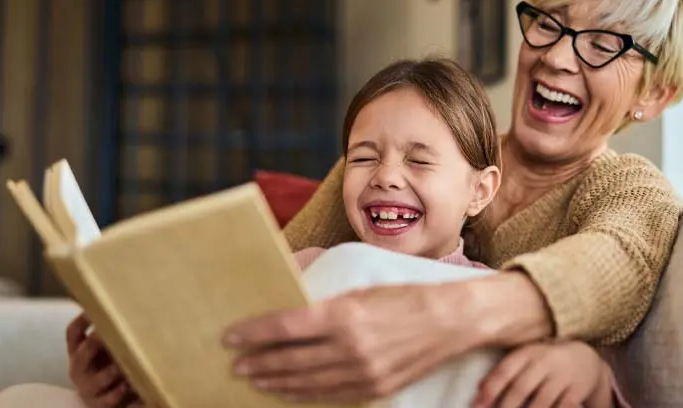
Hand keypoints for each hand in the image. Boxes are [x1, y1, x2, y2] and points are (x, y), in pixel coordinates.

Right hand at [66, 313, 142, 407]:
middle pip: (81, 355)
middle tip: (108, 333)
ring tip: (123, 366)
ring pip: (95, 380)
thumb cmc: (109, 364)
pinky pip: (107, 400)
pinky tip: (128, 386)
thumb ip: (112, 332)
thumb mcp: (106, 346)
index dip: (82, 319)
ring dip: (110, 373)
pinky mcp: (99, 404)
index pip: (73, 332)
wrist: (106, 397)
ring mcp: (88, 387)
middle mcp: (79, 368)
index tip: (95, 308)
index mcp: (79, 350)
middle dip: (95, 343)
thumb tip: (131, 304)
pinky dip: (118, 393)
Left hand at [222, 283, 477, 402]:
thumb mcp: (361, 286)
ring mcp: (363, 372)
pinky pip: (330, 395)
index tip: (231, 336)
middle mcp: (351, 346)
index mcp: (344, 313)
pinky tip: (287, 391)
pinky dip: (304, 394)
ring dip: (275, 381)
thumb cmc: (405, 295)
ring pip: (306, 382)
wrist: (451, 320)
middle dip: (258, 361)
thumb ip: (324, 297)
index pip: (285, 326)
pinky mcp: (375, 387)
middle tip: (235, 363)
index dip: (253, 333)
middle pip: (290, 358)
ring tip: (254, 379)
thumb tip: (290, 295)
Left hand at [472, 340, 612, 407]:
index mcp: (527, 353)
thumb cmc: (543, 362)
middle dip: (505, 407)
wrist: (584, 358)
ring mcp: (562, 377)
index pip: (505, 370)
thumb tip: (479, 392)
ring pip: (541, 402)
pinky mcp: (577, 391)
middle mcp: (544, 362)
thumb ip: (504, 372)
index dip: (490, 389)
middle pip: (521, 388)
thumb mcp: (526, 359)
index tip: (476, 405)